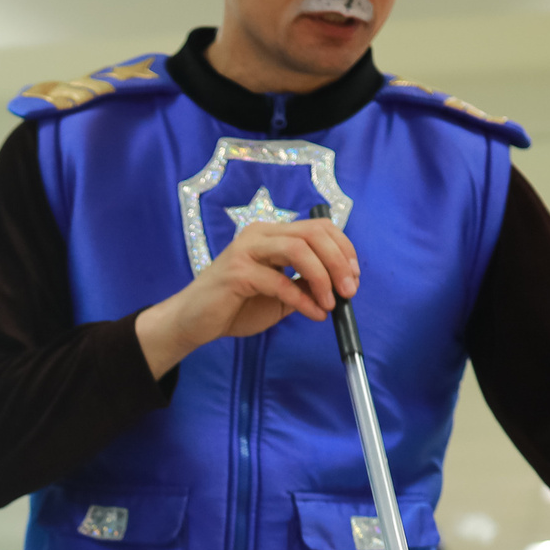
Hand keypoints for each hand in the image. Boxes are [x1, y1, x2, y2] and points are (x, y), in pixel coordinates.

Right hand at [135, 218, 358, 376]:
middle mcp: (260, 234)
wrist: (193, 322)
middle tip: (349, 290)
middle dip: (339, 262)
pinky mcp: (236, 272)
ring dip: (323, 277)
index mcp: (272, 234)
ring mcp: (246, 250)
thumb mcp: (280, 295)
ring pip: (299, 250)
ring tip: (331, 302)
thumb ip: (305, 284)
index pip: (318, 227)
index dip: (343, 248)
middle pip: (313, 234)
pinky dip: (303, 299)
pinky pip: (280, 282)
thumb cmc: (234, 307)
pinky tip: (313, 314)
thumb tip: (338, 283)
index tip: (355, 276)